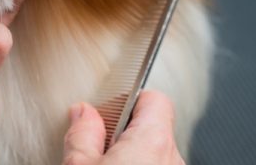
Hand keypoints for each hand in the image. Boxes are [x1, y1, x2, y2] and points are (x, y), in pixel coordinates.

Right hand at [63, 91, 184, 164]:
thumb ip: (82, 134)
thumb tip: (82, 113)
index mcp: (153, 140)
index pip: (154, 98)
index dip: (129, 99)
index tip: (108, 109)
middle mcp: (172, 157)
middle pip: (153, 127)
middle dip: (126, 132)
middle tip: (99, 146)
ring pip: (155, 152)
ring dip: (133, 154)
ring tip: (105, 164)